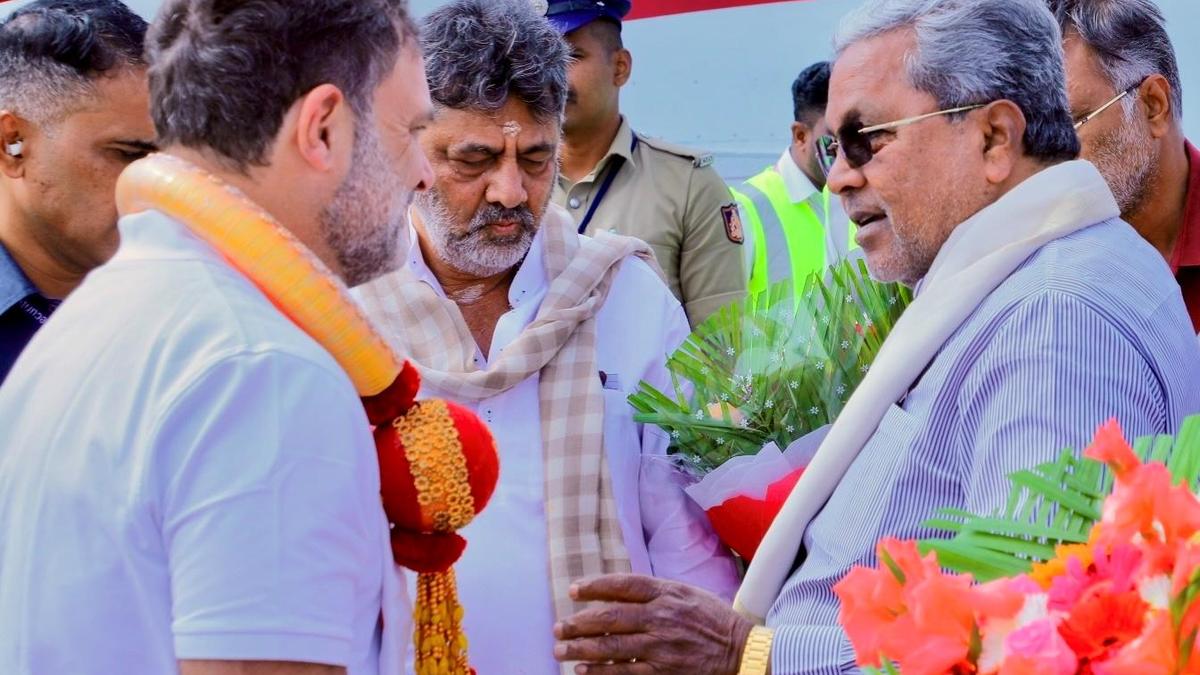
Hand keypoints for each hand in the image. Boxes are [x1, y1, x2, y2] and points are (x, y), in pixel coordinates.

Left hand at [553, 574, 753, 674]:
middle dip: (579, 623)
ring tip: (561, 651)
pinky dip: (601, 672)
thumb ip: (656, 591)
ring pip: (612, 647)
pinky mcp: (664, 672)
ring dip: (582, 649)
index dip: (595, 587)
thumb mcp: (688, 594)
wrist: (743, 652)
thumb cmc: (714, 621)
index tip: (574, 590)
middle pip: (610, 618)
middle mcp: (662, 617)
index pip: (623, 585)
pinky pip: (625, 672)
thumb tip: (618, 592)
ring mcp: (662, 647)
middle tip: (558, 629)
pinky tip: (583, 672)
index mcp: (668, 593)